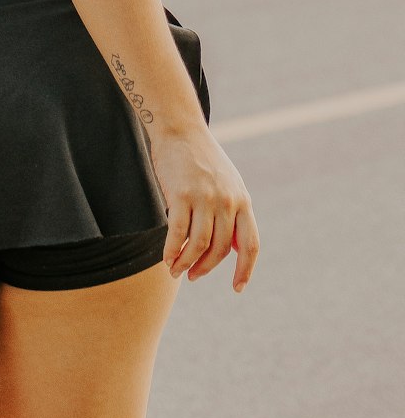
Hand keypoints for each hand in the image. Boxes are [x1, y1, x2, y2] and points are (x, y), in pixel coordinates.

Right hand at [149, 125, 259, 292]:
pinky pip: (178, 233)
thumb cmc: (202, 158)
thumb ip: (233, 212)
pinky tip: (166, 258)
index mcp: (242, 200)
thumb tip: (234, 248)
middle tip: (192, 276)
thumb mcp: (228, 183)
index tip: (237, 288)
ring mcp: (205, 198)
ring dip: (186, 263)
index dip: (245, 270)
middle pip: (220, 249)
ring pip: (198, 245)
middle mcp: (227, 201)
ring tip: (176, 270)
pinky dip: (172, 250)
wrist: (180, 129)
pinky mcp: (181, 195)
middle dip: (205, 268)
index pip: (250, 245)